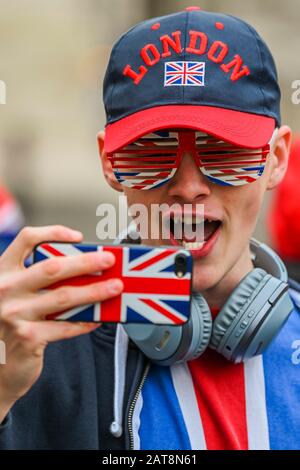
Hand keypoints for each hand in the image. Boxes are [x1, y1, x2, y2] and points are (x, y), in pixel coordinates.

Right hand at [0, 225, 122, 421]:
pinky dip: (85, 321)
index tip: (78, 237)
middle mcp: (5, 289)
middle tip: (108, 260)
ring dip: (94, 291)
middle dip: (86, 262)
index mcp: (2, 272)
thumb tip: (84, 270)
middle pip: (52, 267)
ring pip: (64, 297)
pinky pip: (66, 326)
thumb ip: (38, 281)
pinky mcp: (28, 338)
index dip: (54, 233)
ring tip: (114, 287)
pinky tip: (99, 317)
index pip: (27, 240)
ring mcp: (14, 314)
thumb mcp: (15, 295)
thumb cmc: (10, 325)